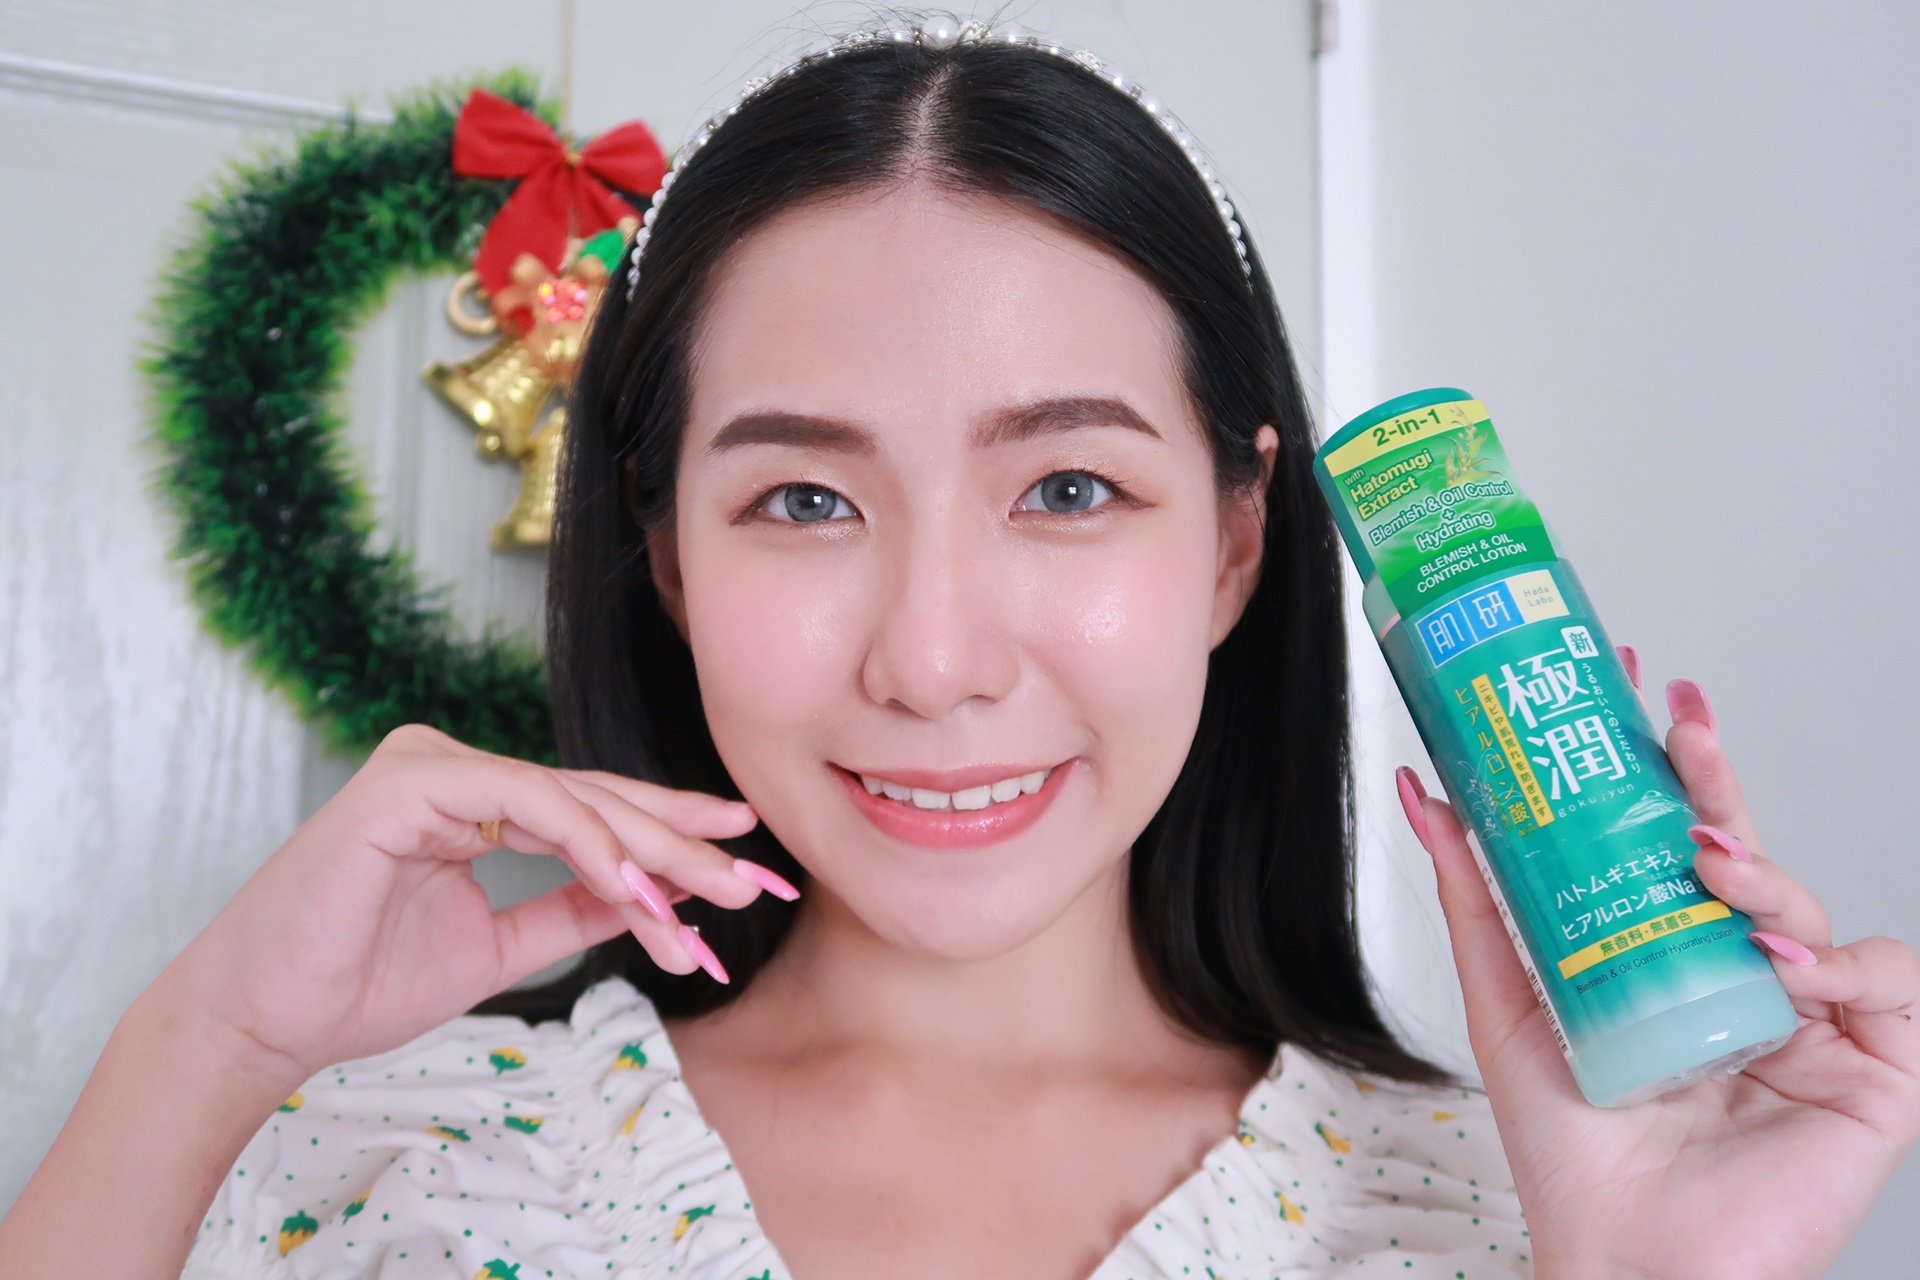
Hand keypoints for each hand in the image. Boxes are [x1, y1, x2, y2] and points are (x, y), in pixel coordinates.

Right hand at [146, 724, 784, 1080]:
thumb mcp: (499, 946)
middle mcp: (455, 769)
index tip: (741, 861)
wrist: (267, 1020)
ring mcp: (431, 765)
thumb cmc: (360, 983)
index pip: (592, 809)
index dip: (671, 835)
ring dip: (650, 855)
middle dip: (682, 844)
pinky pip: (528, 802)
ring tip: (708, 899)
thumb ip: (569, 910)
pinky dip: (589, 844)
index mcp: (471, 800)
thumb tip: (650, 898)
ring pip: (574, 798)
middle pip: (596, 800)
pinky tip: (636, 888)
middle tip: (752, 877)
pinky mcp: (411, 781)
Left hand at [1397, 655, 1919, 1279]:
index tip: (1635, 685)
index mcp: (1668, 958)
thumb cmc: (1570, 1151)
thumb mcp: (1507, 1000)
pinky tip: (1784, 965)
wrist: (1625, 1259)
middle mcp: (1741, 978)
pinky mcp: (1873, 1073)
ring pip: (1807, 903)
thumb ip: (1475, 895)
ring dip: (1761, 870)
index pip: (1674, 843)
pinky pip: (1888, 982)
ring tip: (1710, 864)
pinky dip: (1843, 961)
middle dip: (1715, 775)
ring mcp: (1809, 1022)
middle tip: (1679, 717)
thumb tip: (1423, 791)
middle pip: (1741, 852)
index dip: (1664, 766)